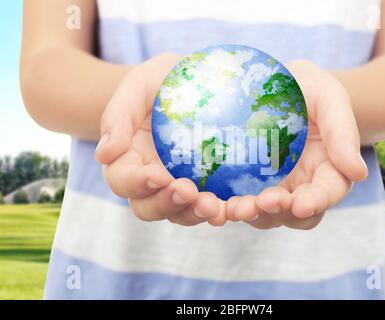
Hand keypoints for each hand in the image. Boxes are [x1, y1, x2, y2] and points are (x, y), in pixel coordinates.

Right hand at [95, 53, 226, 225]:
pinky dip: (219, 211)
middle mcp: (150, 178)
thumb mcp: (137, 86)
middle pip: (148, 206)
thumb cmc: (160, 81)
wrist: (195, 81)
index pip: (122, 180)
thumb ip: (118, 116)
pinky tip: (232, 208)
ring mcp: (177, 185)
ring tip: (214, 207)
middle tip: (188, 191)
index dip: (137, 183)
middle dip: (167, 203)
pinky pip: (208, 206)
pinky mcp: (205, 186)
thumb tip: (104, 154)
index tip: (158, 175)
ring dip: (193, 213)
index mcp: (127, 157)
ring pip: (178, 213)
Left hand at [226, 60, 367, 228]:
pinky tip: (216, 203)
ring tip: (236, 208)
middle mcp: (303, 184)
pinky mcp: (249, 182)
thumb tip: (358, 172)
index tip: (303, 204)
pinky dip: (230, 207)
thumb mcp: (330, 98)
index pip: (328, 191)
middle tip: (262, 203)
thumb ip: (343, 132)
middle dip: (280, 212)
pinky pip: (242, 200)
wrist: (278, 84)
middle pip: (296, 213)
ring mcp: (275, 185)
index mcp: (329, 168)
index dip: (317, 201)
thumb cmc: (310, 89)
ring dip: (253, 214)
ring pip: (267, 214)